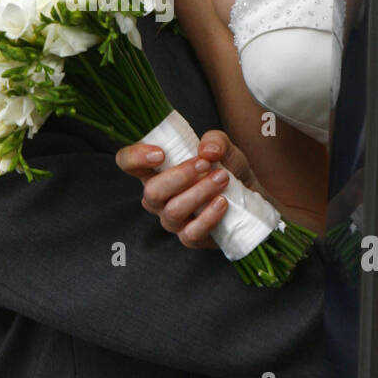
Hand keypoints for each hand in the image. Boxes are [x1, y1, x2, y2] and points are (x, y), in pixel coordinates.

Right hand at [115, 129, 255, 249]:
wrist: (249, 197)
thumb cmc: (226, 169)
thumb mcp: (224, 148)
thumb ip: (215, 141)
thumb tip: (208, 150)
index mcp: (155, 170)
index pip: (127, 162)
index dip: (135, 157)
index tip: (160, 153)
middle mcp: (157, 196)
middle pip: (151, 191)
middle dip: (179, 176)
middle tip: (205, 164)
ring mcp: (171, 219)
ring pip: (173, 211)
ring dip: (199, 192)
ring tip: (222, 179)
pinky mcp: (190, 237)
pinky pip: (191, 233)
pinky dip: (208, 217)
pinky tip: (223, 203)